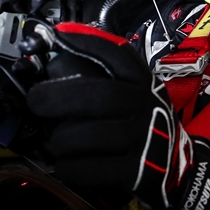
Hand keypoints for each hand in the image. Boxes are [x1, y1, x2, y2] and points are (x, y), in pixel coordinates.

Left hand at [26, 23, 192, 209]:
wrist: (173, 166)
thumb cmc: (138, 124)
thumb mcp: (130, 93)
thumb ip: (100, 73)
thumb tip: (57, 47)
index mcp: (142, 83)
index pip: (119, 55)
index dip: (88, 43)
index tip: (58, 35)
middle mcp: (146, 107)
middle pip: (100, 96)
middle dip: (58, 97)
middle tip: (36, 102)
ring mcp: (144, 140)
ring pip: (92, 135)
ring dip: (61, 139)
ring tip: (54, 142)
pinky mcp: (136, 174)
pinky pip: (92, 170)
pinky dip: (70, 167)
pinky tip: (65, 164)